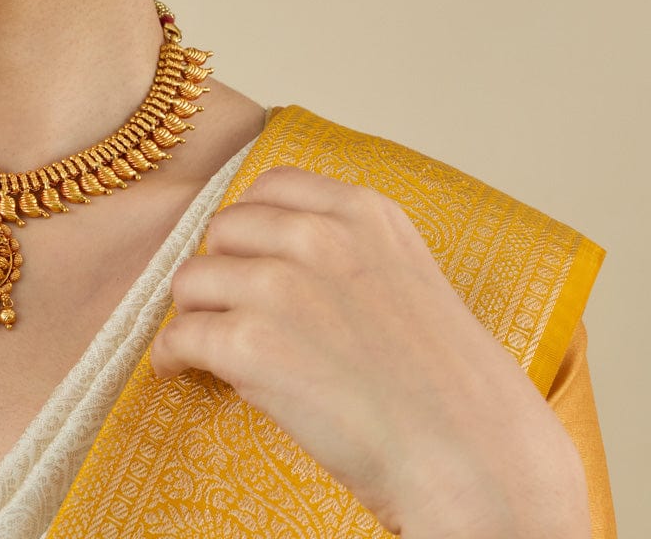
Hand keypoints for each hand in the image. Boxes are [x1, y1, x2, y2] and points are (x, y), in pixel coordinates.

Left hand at [149, 166, 589, 538]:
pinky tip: (179, 371)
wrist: (478, 464)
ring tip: (205, 345)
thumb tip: (281, 253)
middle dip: (221, 269)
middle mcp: (316, 236)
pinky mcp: (249, 344)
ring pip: (192, 280)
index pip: (273, 186)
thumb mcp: (411, 279)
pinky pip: (180, 337)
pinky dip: (172, 357)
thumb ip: (351, 252)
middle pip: (224, 230)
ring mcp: (278, 286)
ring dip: (195, 314)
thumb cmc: (456, 389)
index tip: (247, 252)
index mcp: (363, 213)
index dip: (252, 223)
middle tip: (227, 308)